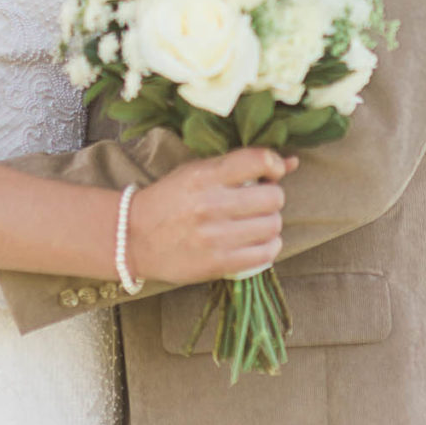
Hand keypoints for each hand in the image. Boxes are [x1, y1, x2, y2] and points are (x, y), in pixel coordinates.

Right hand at [126, 149, 296, 285]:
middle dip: (272, 197)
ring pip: (273, 225)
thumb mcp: (198, 171)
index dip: (274, 164)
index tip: (271, 172)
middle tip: (259, 202)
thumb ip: (242, 164)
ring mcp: (214, 237)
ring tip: (256, 222)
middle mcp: (210, 205)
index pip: (258, 160)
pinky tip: (257, 242)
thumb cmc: (169, 199)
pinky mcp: (217, 264)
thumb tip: (292, 162)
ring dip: (271, 223)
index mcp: (204, 176)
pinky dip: (269, 246)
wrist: (132, 238)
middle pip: (273, 197)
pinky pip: (266, 254)